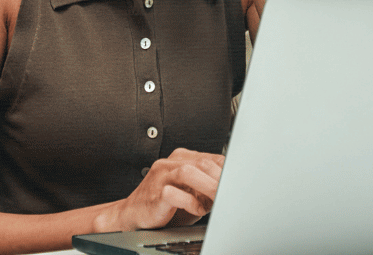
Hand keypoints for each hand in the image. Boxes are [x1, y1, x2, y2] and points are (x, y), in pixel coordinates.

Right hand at [94, 150, 223, 232]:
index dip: (227, 170)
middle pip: (202, 162)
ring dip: (207, 186)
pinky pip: (173, 193)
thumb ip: (207, 188)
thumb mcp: (191, 193)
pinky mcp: (155, 193)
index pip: (210, 158)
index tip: (238, 183)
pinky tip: (196, 210)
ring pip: (188, 172)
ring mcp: (161, 176)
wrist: (133, 214)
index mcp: (181, 159)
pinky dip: (189, 202)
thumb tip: (231, 190)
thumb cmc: (164, 205)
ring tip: (218, 199)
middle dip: (220, 178)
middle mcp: (170, 163)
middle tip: (232, 193)